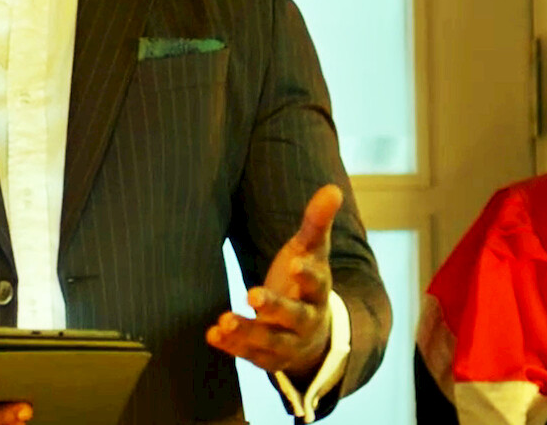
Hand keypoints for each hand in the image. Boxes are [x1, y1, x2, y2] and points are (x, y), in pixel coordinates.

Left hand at [205, 184, 341, 377]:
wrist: (312, 336)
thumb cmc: (305, 283)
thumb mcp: (312, 253)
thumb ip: (316, 223)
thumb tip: (333, 188)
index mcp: (318, 293)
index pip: (319, 285)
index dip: (308, 276)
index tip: (295, 264)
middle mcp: (306, 321)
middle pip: (295, 317)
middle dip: (275, 307)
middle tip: (252, 294)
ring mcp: (288, 343)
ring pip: (270, 342)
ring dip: (247, 331)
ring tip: (224, 319)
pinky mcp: (268, 358)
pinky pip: (250, 356)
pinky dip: (232, 346)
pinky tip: (212, 334)